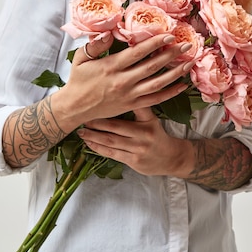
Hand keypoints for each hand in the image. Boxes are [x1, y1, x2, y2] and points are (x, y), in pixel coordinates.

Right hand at [51, 34, 193, 131]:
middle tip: (187, 45)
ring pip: (158, 84)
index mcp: (111, 66)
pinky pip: (155, 100)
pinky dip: (170, 93)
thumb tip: (108, 33)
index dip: (155, 43)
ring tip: (189, 63)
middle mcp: (123, 81)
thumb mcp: (81, 58)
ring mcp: (129, 95)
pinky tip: (182, 85)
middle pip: (152, 66)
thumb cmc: (78, 80)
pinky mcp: (132, 105)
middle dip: (171, 55)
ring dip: (175, 73)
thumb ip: (95, 45)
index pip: (138, 52)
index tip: (169, 35)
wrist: (75, 107)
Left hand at [77, 107, 192, 176]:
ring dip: (93, 136)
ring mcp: (138, 149)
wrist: (170, 158)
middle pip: (114, 127)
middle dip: (96, 122)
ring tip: (81, 131)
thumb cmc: (156, 134)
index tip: (96, 100)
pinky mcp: (133, 161)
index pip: (130, 108)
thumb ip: (138, 107)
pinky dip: (98, 148)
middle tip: (82, 116)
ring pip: (111, 141)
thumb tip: (121, 90)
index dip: (111, 105)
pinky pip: (112, 154)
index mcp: (148, 120)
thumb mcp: (151, 118)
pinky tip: (89, 143)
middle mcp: (143, 134)